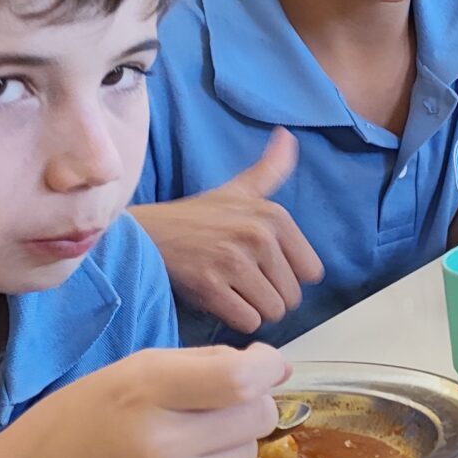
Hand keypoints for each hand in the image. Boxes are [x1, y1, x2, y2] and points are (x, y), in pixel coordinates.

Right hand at [0, 345, 293, 457]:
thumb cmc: (67, 428)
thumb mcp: (121, 374)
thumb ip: (195, 365)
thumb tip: (268, 368)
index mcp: (143, 393)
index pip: (240, 380)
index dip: (268, 368)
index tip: (267, 364)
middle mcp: (163, 444)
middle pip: (256, 415)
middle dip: (248, 402)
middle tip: (213, 403)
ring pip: (247, 450)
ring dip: (229, 438)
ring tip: (182, 439)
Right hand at [129, 129, 322, 334]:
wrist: (145, 234)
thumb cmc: (195, 218)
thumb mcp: (236, 190)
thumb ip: (269, 169)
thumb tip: (288, 136)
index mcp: (273, 215)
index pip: (311, 272)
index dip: (287, 276)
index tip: (261, 266)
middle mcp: (258, 235)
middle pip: (292, 297)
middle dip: (268, 296)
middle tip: (239, 280)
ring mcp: (234, 260)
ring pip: (271, 312)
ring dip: (251, 309)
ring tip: (228, 288)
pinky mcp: (210, 285)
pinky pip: (247, 321)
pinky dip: (234, 318)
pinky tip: (217, 300)